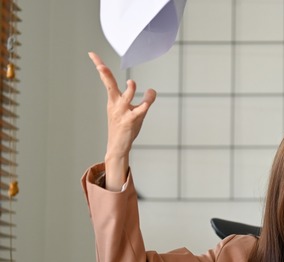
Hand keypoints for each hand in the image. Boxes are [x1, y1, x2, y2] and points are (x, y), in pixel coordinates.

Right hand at [88, 52, 156, 189]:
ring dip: (130, 89)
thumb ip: (138, 98)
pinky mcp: (132, 120)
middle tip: (99, 65)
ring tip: (131, 83)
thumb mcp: (127, 110)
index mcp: (112, 100)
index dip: (99, 65)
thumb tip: (150, 89)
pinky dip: (147, 100)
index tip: (92, 53)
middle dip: (104, 74)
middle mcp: (116, 104)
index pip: (105, 79)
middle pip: (109, 85)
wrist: (118, 146)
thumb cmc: (123, 126)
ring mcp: (123, 112)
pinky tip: (151, 94)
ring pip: (126, 97)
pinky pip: (141, 108)